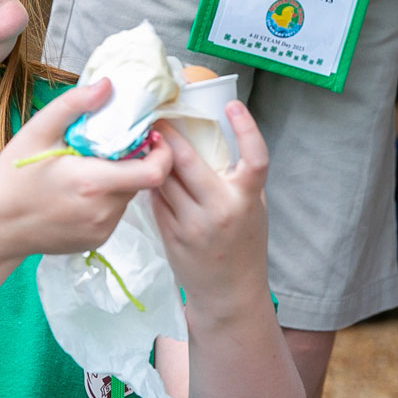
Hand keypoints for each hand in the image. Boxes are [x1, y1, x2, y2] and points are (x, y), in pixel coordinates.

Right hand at [0, 80, 173, 260]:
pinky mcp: (96, 240)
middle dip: (133, 161)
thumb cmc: (13, 177)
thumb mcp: (37, 132)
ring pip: (128, 197)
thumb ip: (73, 105)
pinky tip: (78, 194)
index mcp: (93, 183)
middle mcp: (103, 211)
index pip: (154, 172)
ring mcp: (101, 230)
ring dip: (118, 180)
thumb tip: (108, 85)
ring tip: (86, 170)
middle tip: (106, 148)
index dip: (162, 153)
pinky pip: (114, 213)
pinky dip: (105, 199)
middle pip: (142, 182)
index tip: (151, 137)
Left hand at [147, 102, 271, 324]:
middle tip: (159, 116)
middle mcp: (220, 210)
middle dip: (169, 134)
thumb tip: (213, 136)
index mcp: (246, 199)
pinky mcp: (170, 234)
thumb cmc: (243, 244)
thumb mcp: (252, 208)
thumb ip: (237, 178)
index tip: (233, 104)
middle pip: (188, 160)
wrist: (229, 293)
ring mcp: (192, 224)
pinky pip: (155, 198)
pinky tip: (143, 169)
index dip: (247, 128)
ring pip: (164, 178)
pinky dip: (150, 181)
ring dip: (153, 156)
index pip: (255, 158)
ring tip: (145, 138)